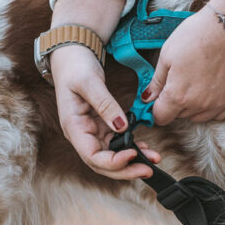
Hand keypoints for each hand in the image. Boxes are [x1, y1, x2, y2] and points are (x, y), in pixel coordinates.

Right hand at [50, 44, 160, 179]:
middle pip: (102, 163)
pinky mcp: (102, 125)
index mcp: (73, 127)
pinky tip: (145, 148)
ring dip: (131, 161)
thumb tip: (122, 127)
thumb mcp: (89, 82)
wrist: (72, 55)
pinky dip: (131, 147)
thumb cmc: (75, 66)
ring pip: (111, 155)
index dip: (113, 162)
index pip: (92, 156)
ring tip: (153, 159)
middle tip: (148, 168)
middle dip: (125, 169)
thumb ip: (105, 105)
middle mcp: (82, 134)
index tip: (132, 154)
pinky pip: (117, 143)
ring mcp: (92, 131)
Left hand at [144, 0, 224, 124]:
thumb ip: (157, 81)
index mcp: (178, 96)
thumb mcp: (167, 55)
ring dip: (192, 106)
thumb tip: (147, 97)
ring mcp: (218, 105)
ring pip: (198, 117)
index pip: (160, 117)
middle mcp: (199, 106)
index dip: (156, 108)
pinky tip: (209, 90)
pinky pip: (218, 114)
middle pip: (179, 116)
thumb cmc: (197, 35)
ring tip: (194, 82)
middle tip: (177, 81)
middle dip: (174, 104)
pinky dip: (211, 107)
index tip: (158, 98)